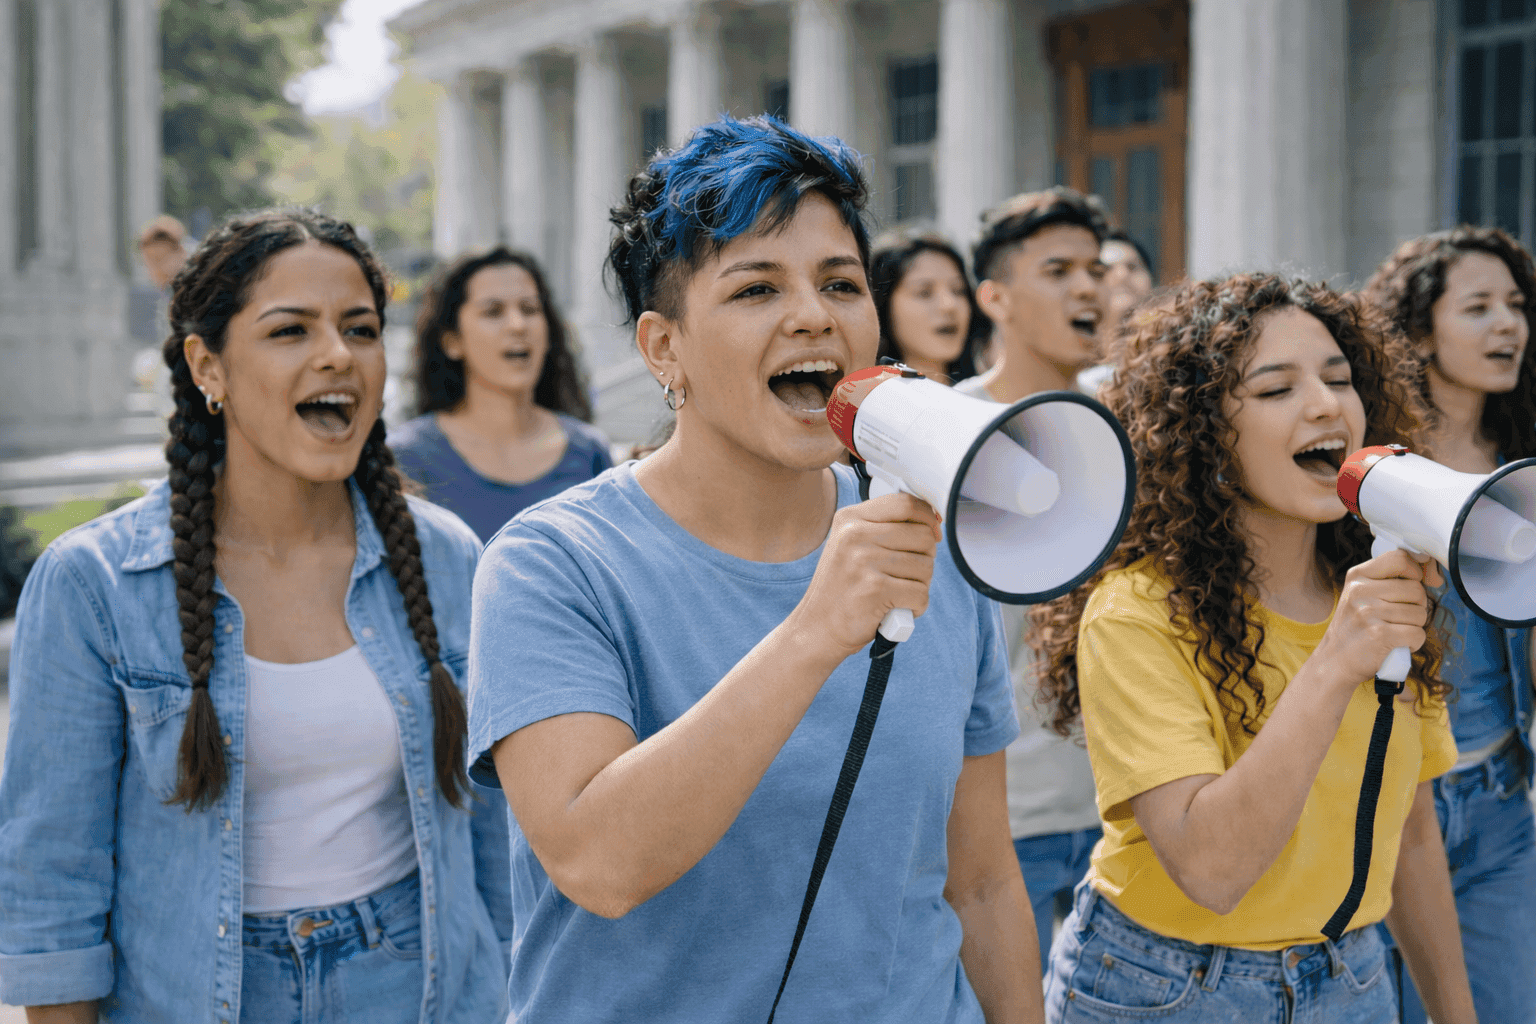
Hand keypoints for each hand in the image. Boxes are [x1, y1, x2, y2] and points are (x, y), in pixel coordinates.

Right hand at [789, 492, 939, 658]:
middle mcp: (854, 534)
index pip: (905, 503)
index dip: (928, 517)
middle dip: (925, 559)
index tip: (933, 532)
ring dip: (920, 586)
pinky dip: (916, 607)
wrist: (817, 628)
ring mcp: (863, 561)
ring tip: (896, 593)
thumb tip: (932, 523)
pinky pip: (921, 593)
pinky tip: (896, 610)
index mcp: (849, 519)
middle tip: (906, 576)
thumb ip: (884, 528)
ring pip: (926, 566)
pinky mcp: (874, 589)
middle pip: (923, 536)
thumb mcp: (852, 546)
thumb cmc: (842, 589)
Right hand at [1312, 548, 1434, 689]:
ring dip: (1413, 626)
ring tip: (1393, 631)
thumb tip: (1433, 574)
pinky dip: (1413, 643)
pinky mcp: (1380, 635)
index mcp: (1357, 576)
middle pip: (1417, 590)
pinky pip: (1418, 634)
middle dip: (1416, 606)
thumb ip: (1389, 580)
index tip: (1412, 584)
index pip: (1400, 559)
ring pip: (1420, 614)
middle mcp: (1361, 591)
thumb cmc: (1354, 628)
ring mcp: (1369, 613)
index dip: (1415, 572)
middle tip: (1396, 618)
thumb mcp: (1360, 595)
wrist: (1334, 661)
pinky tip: (1396, 644)